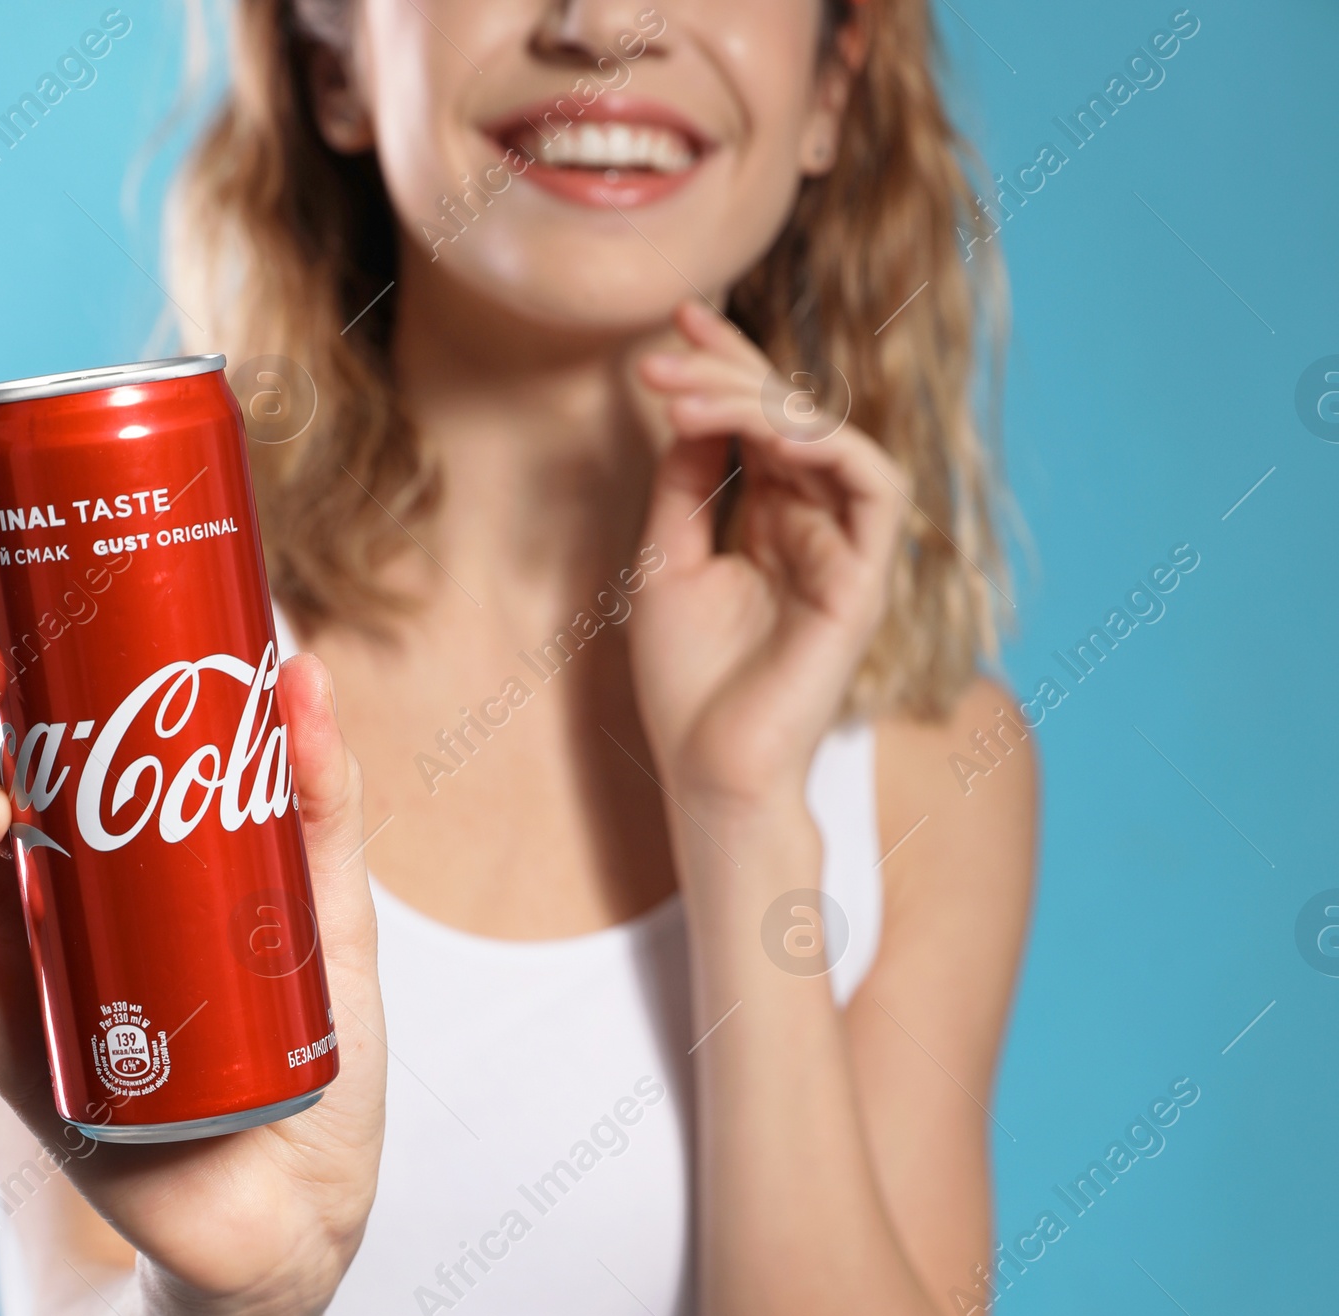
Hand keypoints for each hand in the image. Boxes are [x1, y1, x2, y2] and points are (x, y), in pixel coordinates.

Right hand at [0, 641, 386, 1315]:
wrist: (292, 1214)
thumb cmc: (308, 1061)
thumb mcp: (330, 923)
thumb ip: (317, 807)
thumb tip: (300, 667)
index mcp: (119, 838)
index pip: (35, 726)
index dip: (1, 667)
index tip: (12, 632)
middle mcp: (51, 884)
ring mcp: (14, 957)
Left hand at [632, 300, 909, 815]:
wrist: (710, 773)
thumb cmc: (687, 685)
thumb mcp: (667, 561)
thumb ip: (685, 482)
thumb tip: (692, 401)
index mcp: (771, 522)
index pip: (758, 424)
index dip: (726, 366)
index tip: (675, 320)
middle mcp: (815, 527)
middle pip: (791, 417)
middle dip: (731, 371)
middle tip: (665, 352)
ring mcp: (845, 551)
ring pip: (827, 438)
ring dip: (761, 403)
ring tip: (689, 396)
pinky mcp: (867, 580)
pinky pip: (873, 485)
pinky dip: (828, 445)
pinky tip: (769, 430)